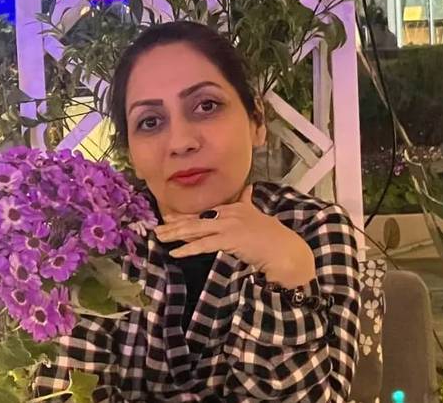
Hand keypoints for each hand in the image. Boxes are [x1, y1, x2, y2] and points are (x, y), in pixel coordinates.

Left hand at [153, 185, 316, 287]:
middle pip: (196, 220)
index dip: (184, 216)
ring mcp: (229, 225)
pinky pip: (204, 245)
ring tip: (160, 238)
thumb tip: (248, 188)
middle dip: (175, 225)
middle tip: (157, 229)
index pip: (204, 212)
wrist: (286, 250)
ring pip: (196, 230)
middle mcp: (229, 213)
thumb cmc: (273, 236)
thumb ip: (249, 202)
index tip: (168, 217)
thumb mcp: (258, 215)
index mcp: (233, 208)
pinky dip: (188, 249)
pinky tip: (175, 253)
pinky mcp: (230, 239)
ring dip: (176, 234)